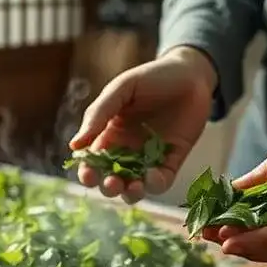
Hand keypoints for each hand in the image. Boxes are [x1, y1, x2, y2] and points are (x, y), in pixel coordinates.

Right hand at [69, 46, 217, 203]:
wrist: (191, 73)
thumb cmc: (152, 77)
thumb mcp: (121, 89)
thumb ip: (98, 115)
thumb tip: (74, 145)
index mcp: (108, 135)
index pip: (92, 162)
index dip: (87, 173)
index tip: (89, 174)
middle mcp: (126, 151)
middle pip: (110, 180)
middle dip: (108, 188)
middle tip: (113, 183)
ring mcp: (149, 159)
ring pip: (134, 188)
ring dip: (130, 193)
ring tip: (133, 186)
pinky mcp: (171, 161)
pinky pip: (161, 182)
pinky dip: (155, 185)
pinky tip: (153, 176)